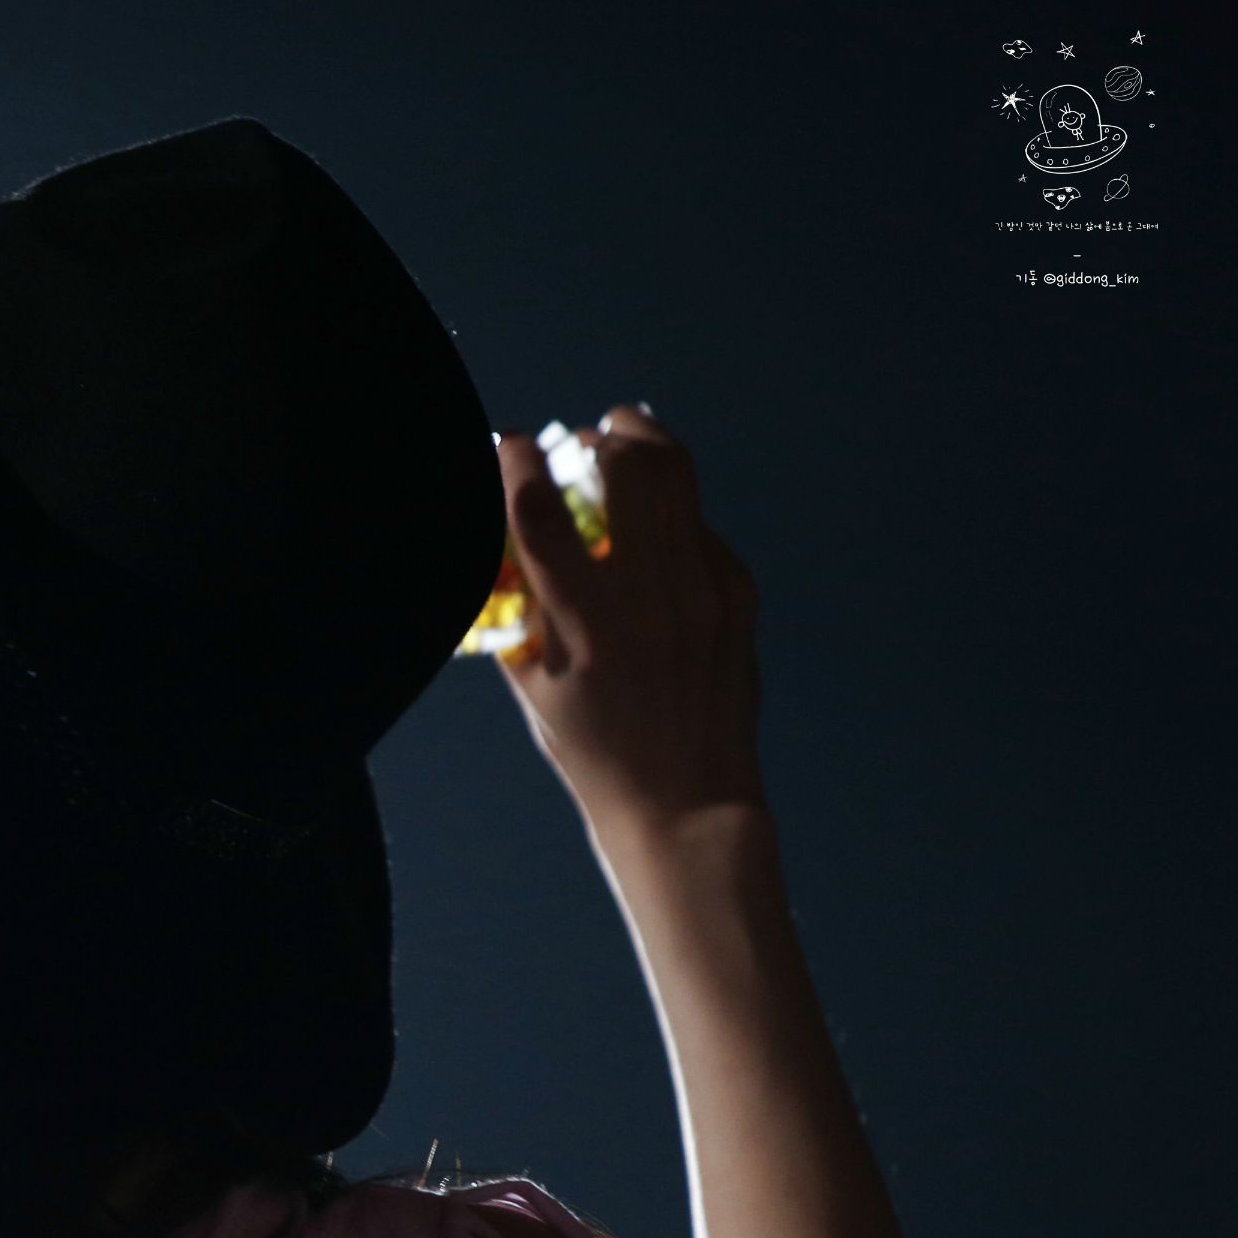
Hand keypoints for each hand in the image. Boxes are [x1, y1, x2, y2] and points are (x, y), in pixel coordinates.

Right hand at [491, 405, 767, 839]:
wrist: (687, 800)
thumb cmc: (593, 749)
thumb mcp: (535, 685)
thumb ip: (517, 609)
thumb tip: (502, 534)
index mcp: (586, 628)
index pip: (542, 517)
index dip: (518, 464)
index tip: (508, 443)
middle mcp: (649, 600)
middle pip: (627, 470)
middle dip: (595, 438)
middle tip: (578, 441)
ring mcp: (702, 592)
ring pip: (676, 478)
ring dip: (641, 446)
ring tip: (619, 443)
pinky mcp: (736, 593)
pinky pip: (699, 525)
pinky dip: (669, 510)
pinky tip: (652, 529)